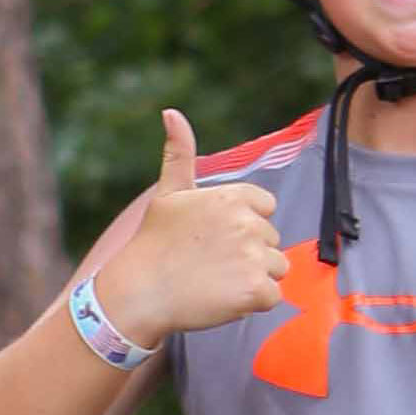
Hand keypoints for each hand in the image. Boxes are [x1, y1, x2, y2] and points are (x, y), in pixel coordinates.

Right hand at [92, 111, 289, 343]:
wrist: (139, 293)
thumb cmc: (152, 244)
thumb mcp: (167, 194)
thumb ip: (180, 154)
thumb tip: (171, 112)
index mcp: (233, 197)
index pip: (265, 208)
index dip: (244, 225)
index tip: (215, 237)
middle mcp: (248, 223)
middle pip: (271, 240)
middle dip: (248, 253)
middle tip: (210, 262)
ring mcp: (254, 257)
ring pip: (276, 268)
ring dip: (254, 277)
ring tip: (217, 280)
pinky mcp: (257, 290)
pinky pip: (273, 296)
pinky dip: (253, 302)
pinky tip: (224, 298)